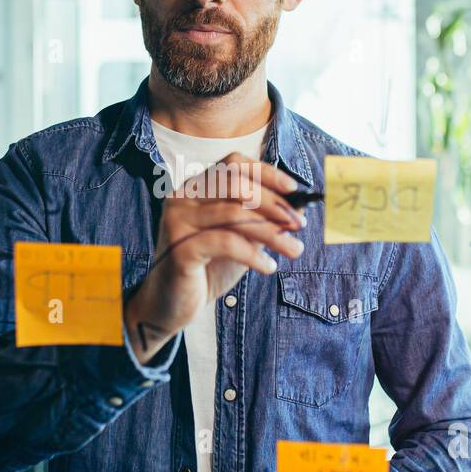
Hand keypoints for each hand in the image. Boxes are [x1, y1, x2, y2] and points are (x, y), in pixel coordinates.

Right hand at [125, 153, 305, 362]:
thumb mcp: (240, 239)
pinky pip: (227, 242)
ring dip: (272, 232)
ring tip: (294, 250)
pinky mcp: (179, 247)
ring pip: (235, 214)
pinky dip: (254, 254)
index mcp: (194, 188)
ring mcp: (177, 221)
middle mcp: (182, 198)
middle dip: (274, 203)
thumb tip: (298, 208)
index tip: (294, 190)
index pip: (232, 165)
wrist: (171, 306)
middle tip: (299, 225)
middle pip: (236, 184)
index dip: (266, 173)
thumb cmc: (207, 270)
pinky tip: (268, 267)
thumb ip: (261, 220)